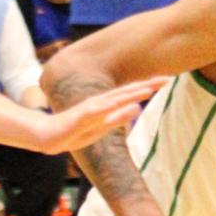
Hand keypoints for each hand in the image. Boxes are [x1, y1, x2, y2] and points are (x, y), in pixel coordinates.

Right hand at [34, 77, 164, 153]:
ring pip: (114, 99)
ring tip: (148, 90)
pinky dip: (109, 107)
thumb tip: (137, 109)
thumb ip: (119, 118)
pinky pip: (96, 112)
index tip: (167, 80)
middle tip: (168, 78)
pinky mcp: (79, 117)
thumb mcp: (102, 128)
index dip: (149, 86)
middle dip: (147, 85)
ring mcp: (90, 108)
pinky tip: (120, 103)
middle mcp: (100, 101)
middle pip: (127, 91)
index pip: (131, 93)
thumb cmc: (75, 132)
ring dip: (131, 94)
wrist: (48, 137)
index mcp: (107, 104)